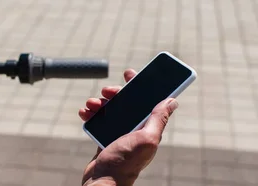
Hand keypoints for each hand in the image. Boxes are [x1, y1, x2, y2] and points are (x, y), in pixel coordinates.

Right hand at [78, 69, 178, 185]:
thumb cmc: (125, 163)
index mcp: (148, 128)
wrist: (103, 181)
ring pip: (110, 110)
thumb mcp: (146, 138)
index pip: (148, 101)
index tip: (130, 74)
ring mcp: (119, 134)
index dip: (141, 85)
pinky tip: (85, 113)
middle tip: (107, 91)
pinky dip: (91, 114)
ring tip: (91, 104)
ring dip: (100, 103)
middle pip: (126, 102)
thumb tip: (173, 100)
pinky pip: (98, 120)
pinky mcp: (105, 139)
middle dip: (116, 93)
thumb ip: (159, 119)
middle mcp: (135, 129)